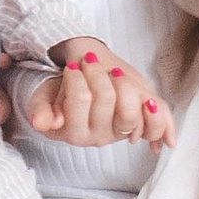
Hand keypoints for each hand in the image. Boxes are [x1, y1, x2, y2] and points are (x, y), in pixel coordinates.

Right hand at [20, 41, 175, 151]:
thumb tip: (40, 123)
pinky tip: (151, 105)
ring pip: (131, 115)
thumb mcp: (43, 100)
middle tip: (89, 62)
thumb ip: (40, 110)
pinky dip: (159, 120)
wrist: (80, 95)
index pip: (79, 99)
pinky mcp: (140, 126)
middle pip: (106, 101)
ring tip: (114, 73)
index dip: (75, 78)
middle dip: (97, 73)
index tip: (71, 68)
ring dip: (124, 86)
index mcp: (75, 132)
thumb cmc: (61, 97)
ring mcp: (121, 133)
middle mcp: (99, 136)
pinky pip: (155, 128)